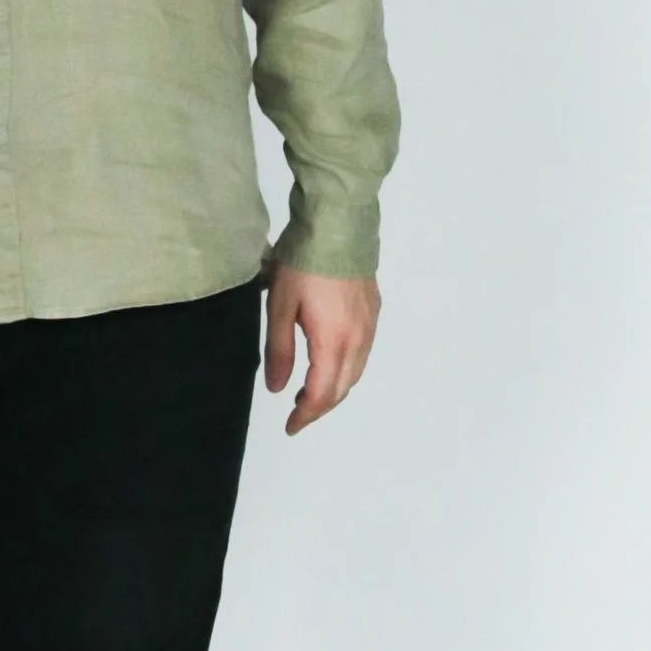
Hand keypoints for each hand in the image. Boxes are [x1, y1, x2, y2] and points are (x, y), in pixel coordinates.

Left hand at [263, 267, 379, 433]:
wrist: (338, 224)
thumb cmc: (303, 265)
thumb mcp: (280, 307)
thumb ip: (279, 350)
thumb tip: (277, 389)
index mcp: (333, 342)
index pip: (322, 394)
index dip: (305, 415)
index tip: (289, 426)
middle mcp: (358, 339)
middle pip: (342, 388)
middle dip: (319, 407)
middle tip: (296, 414)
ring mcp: (370, 325)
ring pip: (355, 372)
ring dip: (334, 389)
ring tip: (309, 392)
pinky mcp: (374, 311)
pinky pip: (363, 353)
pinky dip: (346, 369)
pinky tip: (330, 362)